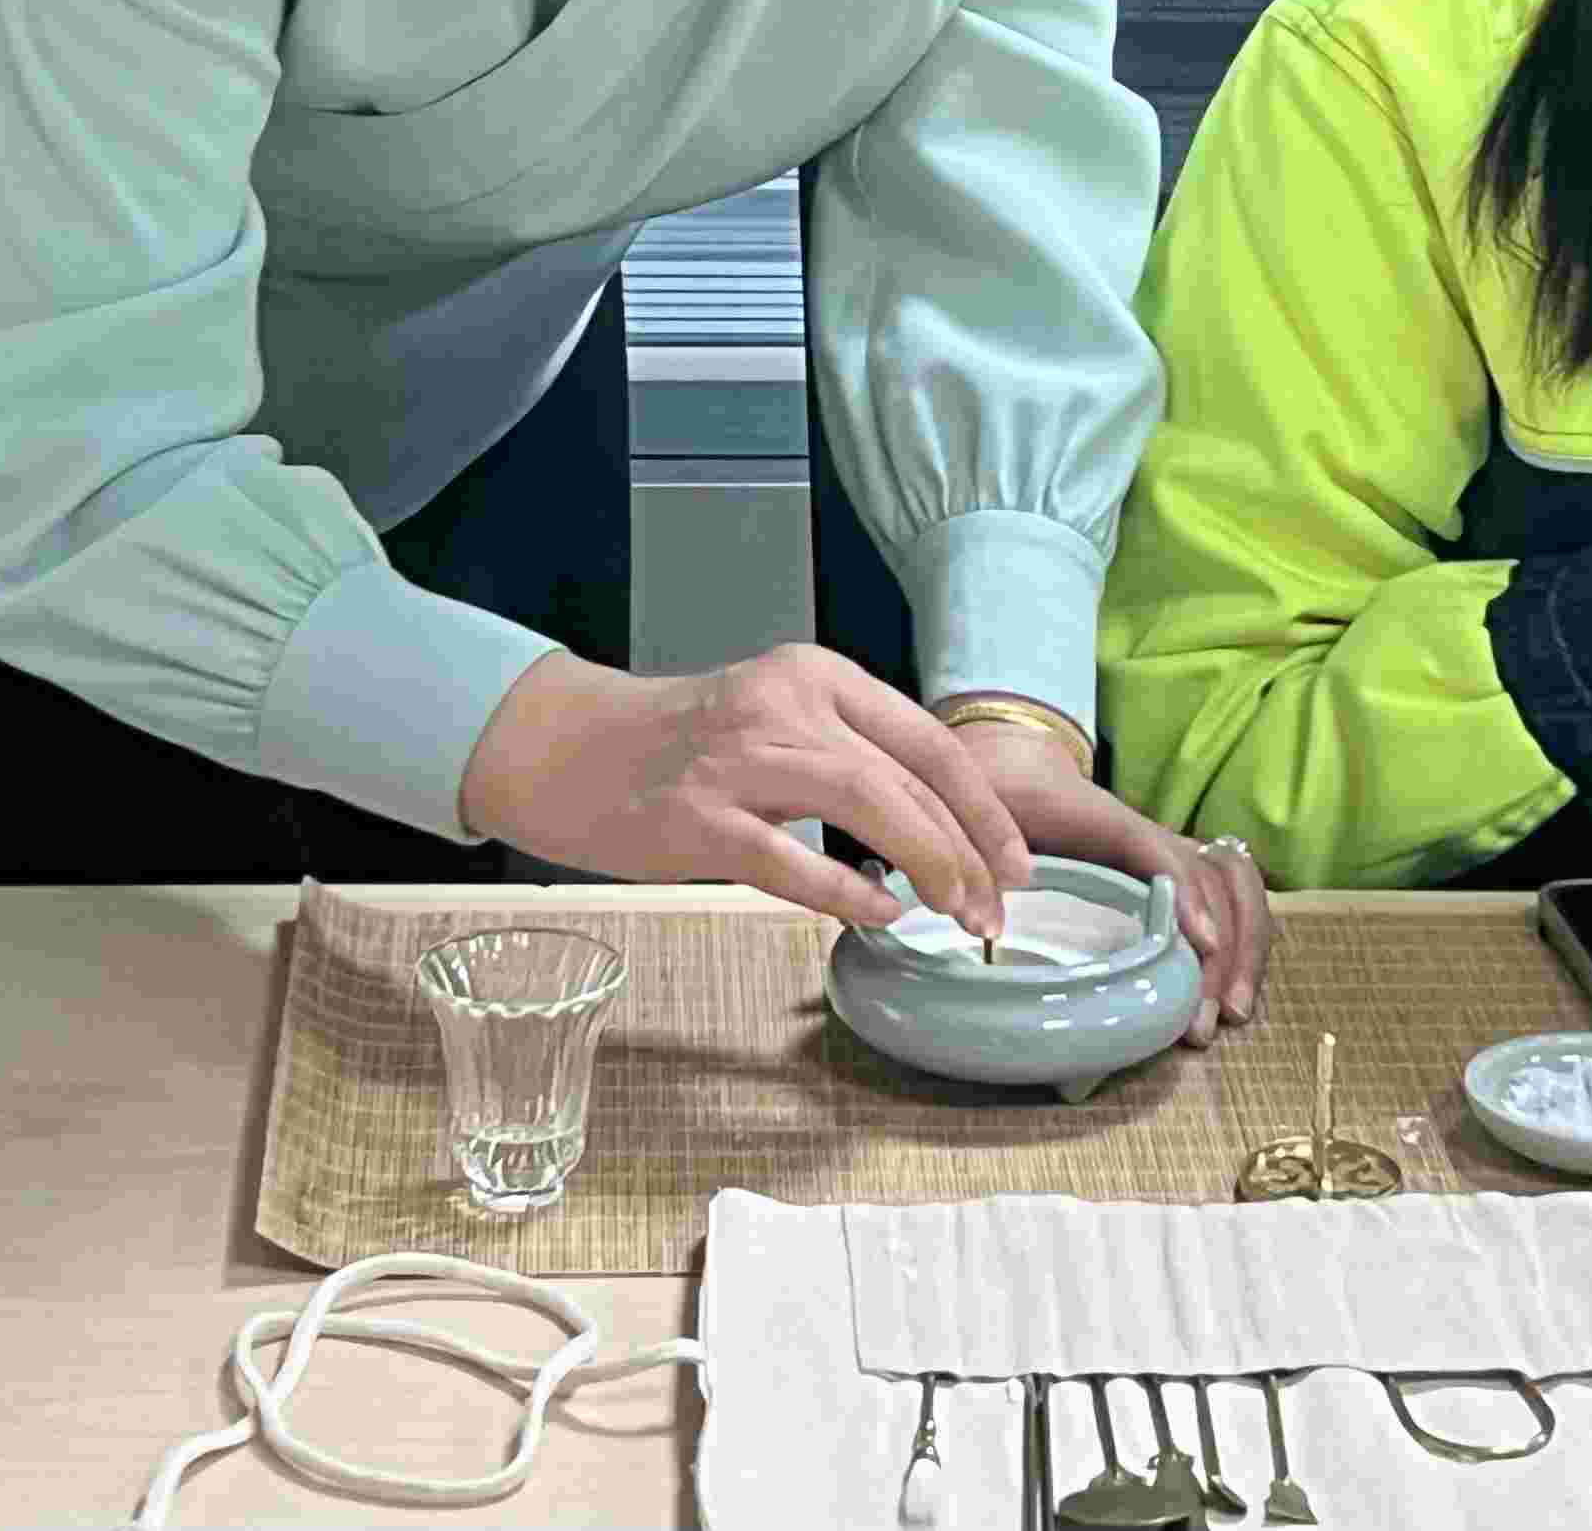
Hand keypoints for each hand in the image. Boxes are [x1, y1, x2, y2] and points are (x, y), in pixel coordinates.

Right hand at [459, 644, 1031, 932]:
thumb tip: (941, 828)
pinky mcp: (697, 818)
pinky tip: (880, 914)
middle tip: (994, 909)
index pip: (928, 739)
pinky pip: (787, 858)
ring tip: (958, 914)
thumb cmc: (686, 748)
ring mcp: (738, 759)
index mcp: (815, 676)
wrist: (573, 749)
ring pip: (864, 802)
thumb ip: (850, 754)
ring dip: (927, 864)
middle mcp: (784, 704)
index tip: (1018, 861)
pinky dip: (843, 890)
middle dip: (967, 849)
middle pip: (906, 775)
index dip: (983, 806)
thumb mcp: (778, 718)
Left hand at [944, 717, 1274, 1047]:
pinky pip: (1232, 896)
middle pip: (1210, 877)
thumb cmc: (1010, 808)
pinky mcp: (1180, 878)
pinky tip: (1234, 996)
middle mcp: (1153, 838)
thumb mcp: (997, 825)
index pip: (1155, 847)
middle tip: (1202, 1019)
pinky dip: (1245, 944)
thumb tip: (994, 926)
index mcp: (1106, 823)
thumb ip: (992, 862)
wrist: (1022, 777)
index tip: (1200, 944)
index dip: (1182, 892)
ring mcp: (1174, 854)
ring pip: (1233, 885)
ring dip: (1243, 948)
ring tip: (1231, 1013)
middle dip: (1222, 949)